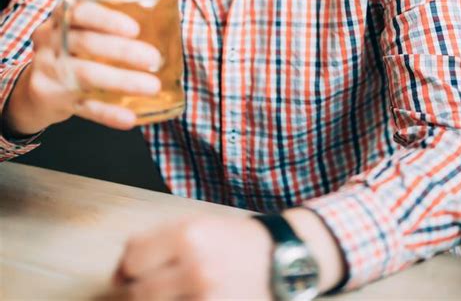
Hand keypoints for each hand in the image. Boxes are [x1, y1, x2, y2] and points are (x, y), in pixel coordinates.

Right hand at [4, 0, 161, 134]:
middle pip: (86, 42)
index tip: (134, 29)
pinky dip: (108, 113)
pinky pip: (83, 107)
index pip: (80, 11)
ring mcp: (48, 71)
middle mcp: (49, 41)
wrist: (34, 88)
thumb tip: (163, 27)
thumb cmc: (71, 50)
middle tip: (154, 59)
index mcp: (60, 17)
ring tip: (152, 87)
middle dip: (123, 51)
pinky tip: (129, 118)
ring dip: (122, 81)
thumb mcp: (79, 31)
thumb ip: (107, 26)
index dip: (107, 19)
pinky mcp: (50, 99)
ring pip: (86, 75)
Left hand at [113, 215, 272, 299]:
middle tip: (157, 284)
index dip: (127, 267)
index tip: (131, 272)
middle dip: (140, 289)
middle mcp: (195, 267)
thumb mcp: (197, 225)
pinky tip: (188, 298)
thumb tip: (121, 273)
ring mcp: (206, 297)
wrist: (279, 260)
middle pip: (139, 292)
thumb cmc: (234, 240)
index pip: (133, 258)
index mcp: (188, 234)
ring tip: (175, 292)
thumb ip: (157, 242)